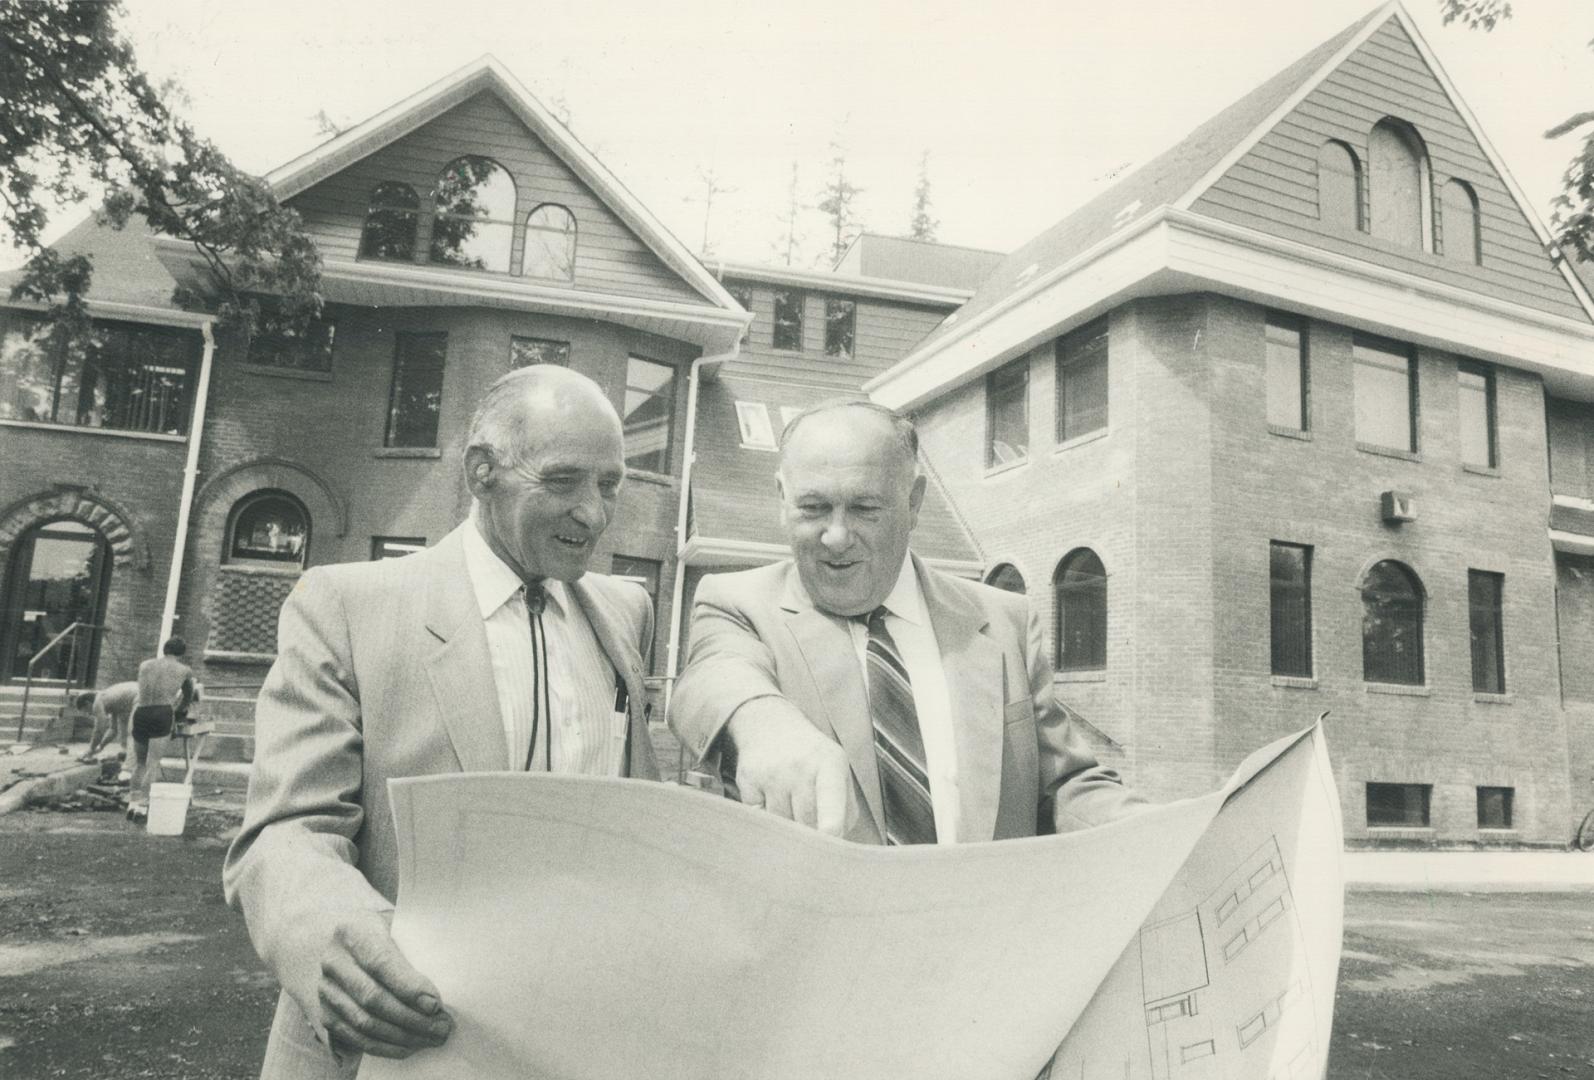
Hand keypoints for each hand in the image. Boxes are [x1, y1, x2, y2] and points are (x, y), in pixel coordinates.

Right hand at [310, 910, 452, 1059]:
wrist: (331, 940)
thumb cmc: (378, 931)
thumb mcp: (394, 923)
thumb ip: (415, 941)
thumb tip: (451, 973)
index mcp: (352, 931)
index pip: (380, 962)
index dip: (408, 986)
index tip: (435, 1004)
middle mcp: (333, 961)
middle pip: (373, 998)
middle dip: (412, 1018)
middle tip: (443, 1026)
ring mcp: (325, 990)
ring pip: (364, 1023)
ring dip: (402, 1036)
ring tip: (432, 1037)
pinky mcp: (324, 1014)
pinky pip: (356, 1038)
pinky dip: (386, 1046)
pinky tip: (410, 1045)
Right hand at [725, 698, 848, 836]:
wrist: (771, 725)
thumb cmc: (812, 757)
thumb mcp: (837, 771)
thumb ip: (844, 810)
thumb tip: (835, 847)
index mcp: (830, 763)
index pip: (831, 800)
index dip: (830, 824)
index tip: (829, 837)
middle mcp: (800, 766)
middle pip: (806, 822)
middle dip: (810, 832)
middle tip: (810, 821)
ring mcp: (772, 773)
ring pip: (782, 824)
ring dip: (787, 825)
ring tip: (791, 803)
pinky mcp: (748, 781)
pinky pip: (760, 818)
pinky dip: (767, 819)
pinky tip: (772, 798)